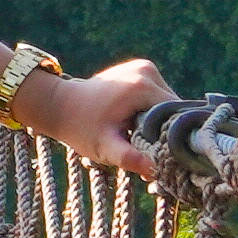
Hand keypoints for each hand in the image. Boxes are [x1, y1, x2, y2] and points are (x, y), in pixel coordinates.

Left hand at [33, 58, 176, 175]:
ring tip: (139, 134)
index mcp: (142, 87)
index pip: (176, 115)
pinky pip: (158, 95)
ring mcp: (144, 67)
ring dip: (160, 120)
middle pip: (174, 108)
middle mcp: (147, 71)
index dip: (172, 137)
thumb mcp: (105, 147)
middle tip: (149, 149)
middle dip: (165, 129)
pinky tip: (137, 121)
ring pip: (168, 102)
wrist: (61, 105)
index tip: (161, 154)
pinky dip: (152, 110)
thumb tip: (154, 170)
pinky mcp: (141, 69)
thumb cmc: (81, 128)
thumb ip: (129, 158)